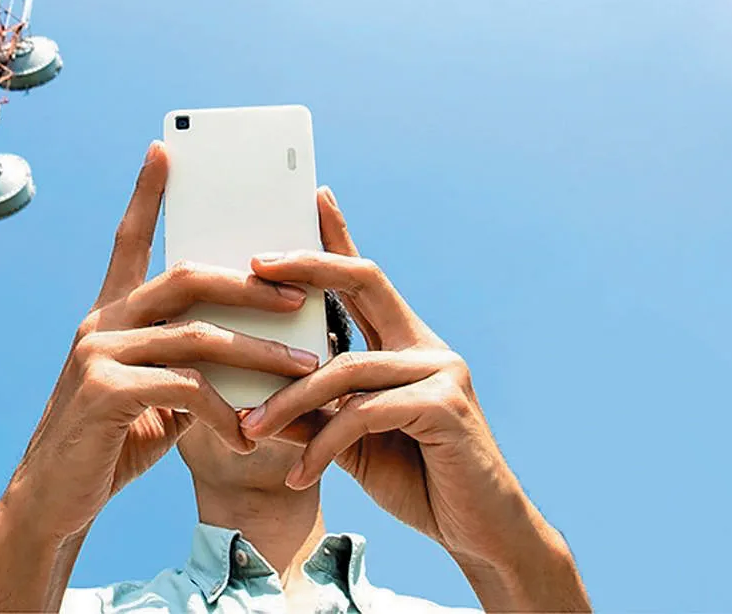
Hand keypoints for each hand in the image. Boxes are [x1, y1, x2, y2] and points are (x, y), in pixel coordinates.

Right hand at [2, 142, 320, 542]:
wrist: (54, 502)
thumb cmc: (110, 445)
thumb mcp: (154, 398)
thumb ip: (188, 365)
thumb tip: (249, 350)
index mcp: (110, 315)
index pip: (129, 240)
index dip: (146, 194)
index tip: (165, 150)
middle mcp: (100, 322)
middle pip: (187, 277)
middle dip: (251, 283)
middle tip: (301, 294)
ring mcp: (98, 352)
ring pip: (198, 334)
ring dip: (260, 353)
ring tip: (304, 370)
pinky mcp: (105, 391)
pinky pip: (186, 386)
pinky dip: (226, 410)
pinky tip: (244, 435)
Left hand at [240, 187, 570, 574]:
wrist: (481, 534)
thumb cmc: (417, 481)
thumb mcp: (352, 444)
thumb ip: (315, 416)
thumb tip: (255, 403)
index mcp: (407, 345)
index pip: (366, 280)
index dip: (340, 238)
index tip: (315, 198)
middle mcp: (428, 347)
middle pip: (365, 282)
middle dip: (308, 266)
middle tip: (254, 264)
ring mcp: (442, 372)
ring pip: (345, 368)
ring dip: (289, 402)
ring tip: (250, 431)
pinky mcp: (445, 408)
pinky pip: (363, 415)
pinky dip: (322, 446)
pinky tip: (299, 475)